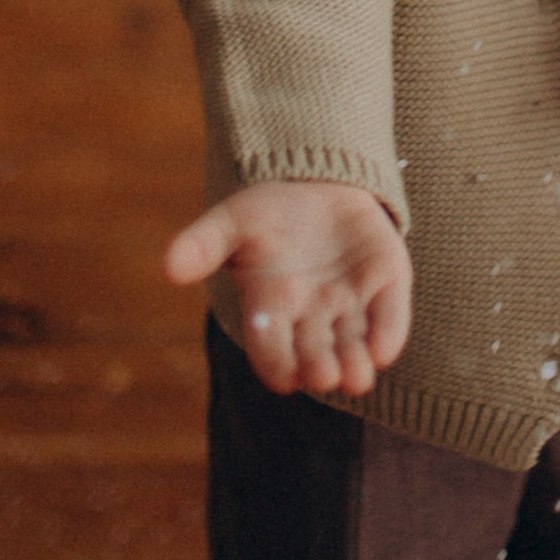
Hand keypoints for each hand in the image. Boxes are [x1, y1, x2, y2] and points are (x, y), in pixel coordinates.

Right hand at [162, 180, 411, 398]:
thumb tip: (168, 268)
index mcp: (272, 310)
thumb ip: (203, 243)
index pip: (270, 348)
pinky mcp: (386, 282)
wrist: (319, 181)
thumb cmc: (268, 211)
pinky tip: (386, 350)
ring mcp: (351, 303)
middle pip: (314, 355)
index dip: (276, 364)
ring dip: (356, 363)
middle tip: (325, 377)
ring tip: (356, 378)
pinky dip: (390, 333)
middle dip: (319, 368)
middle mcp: (312, 317)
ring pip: (354, 344)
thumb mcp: (232, 220)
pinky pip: (391, 315)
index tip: (283, 377)